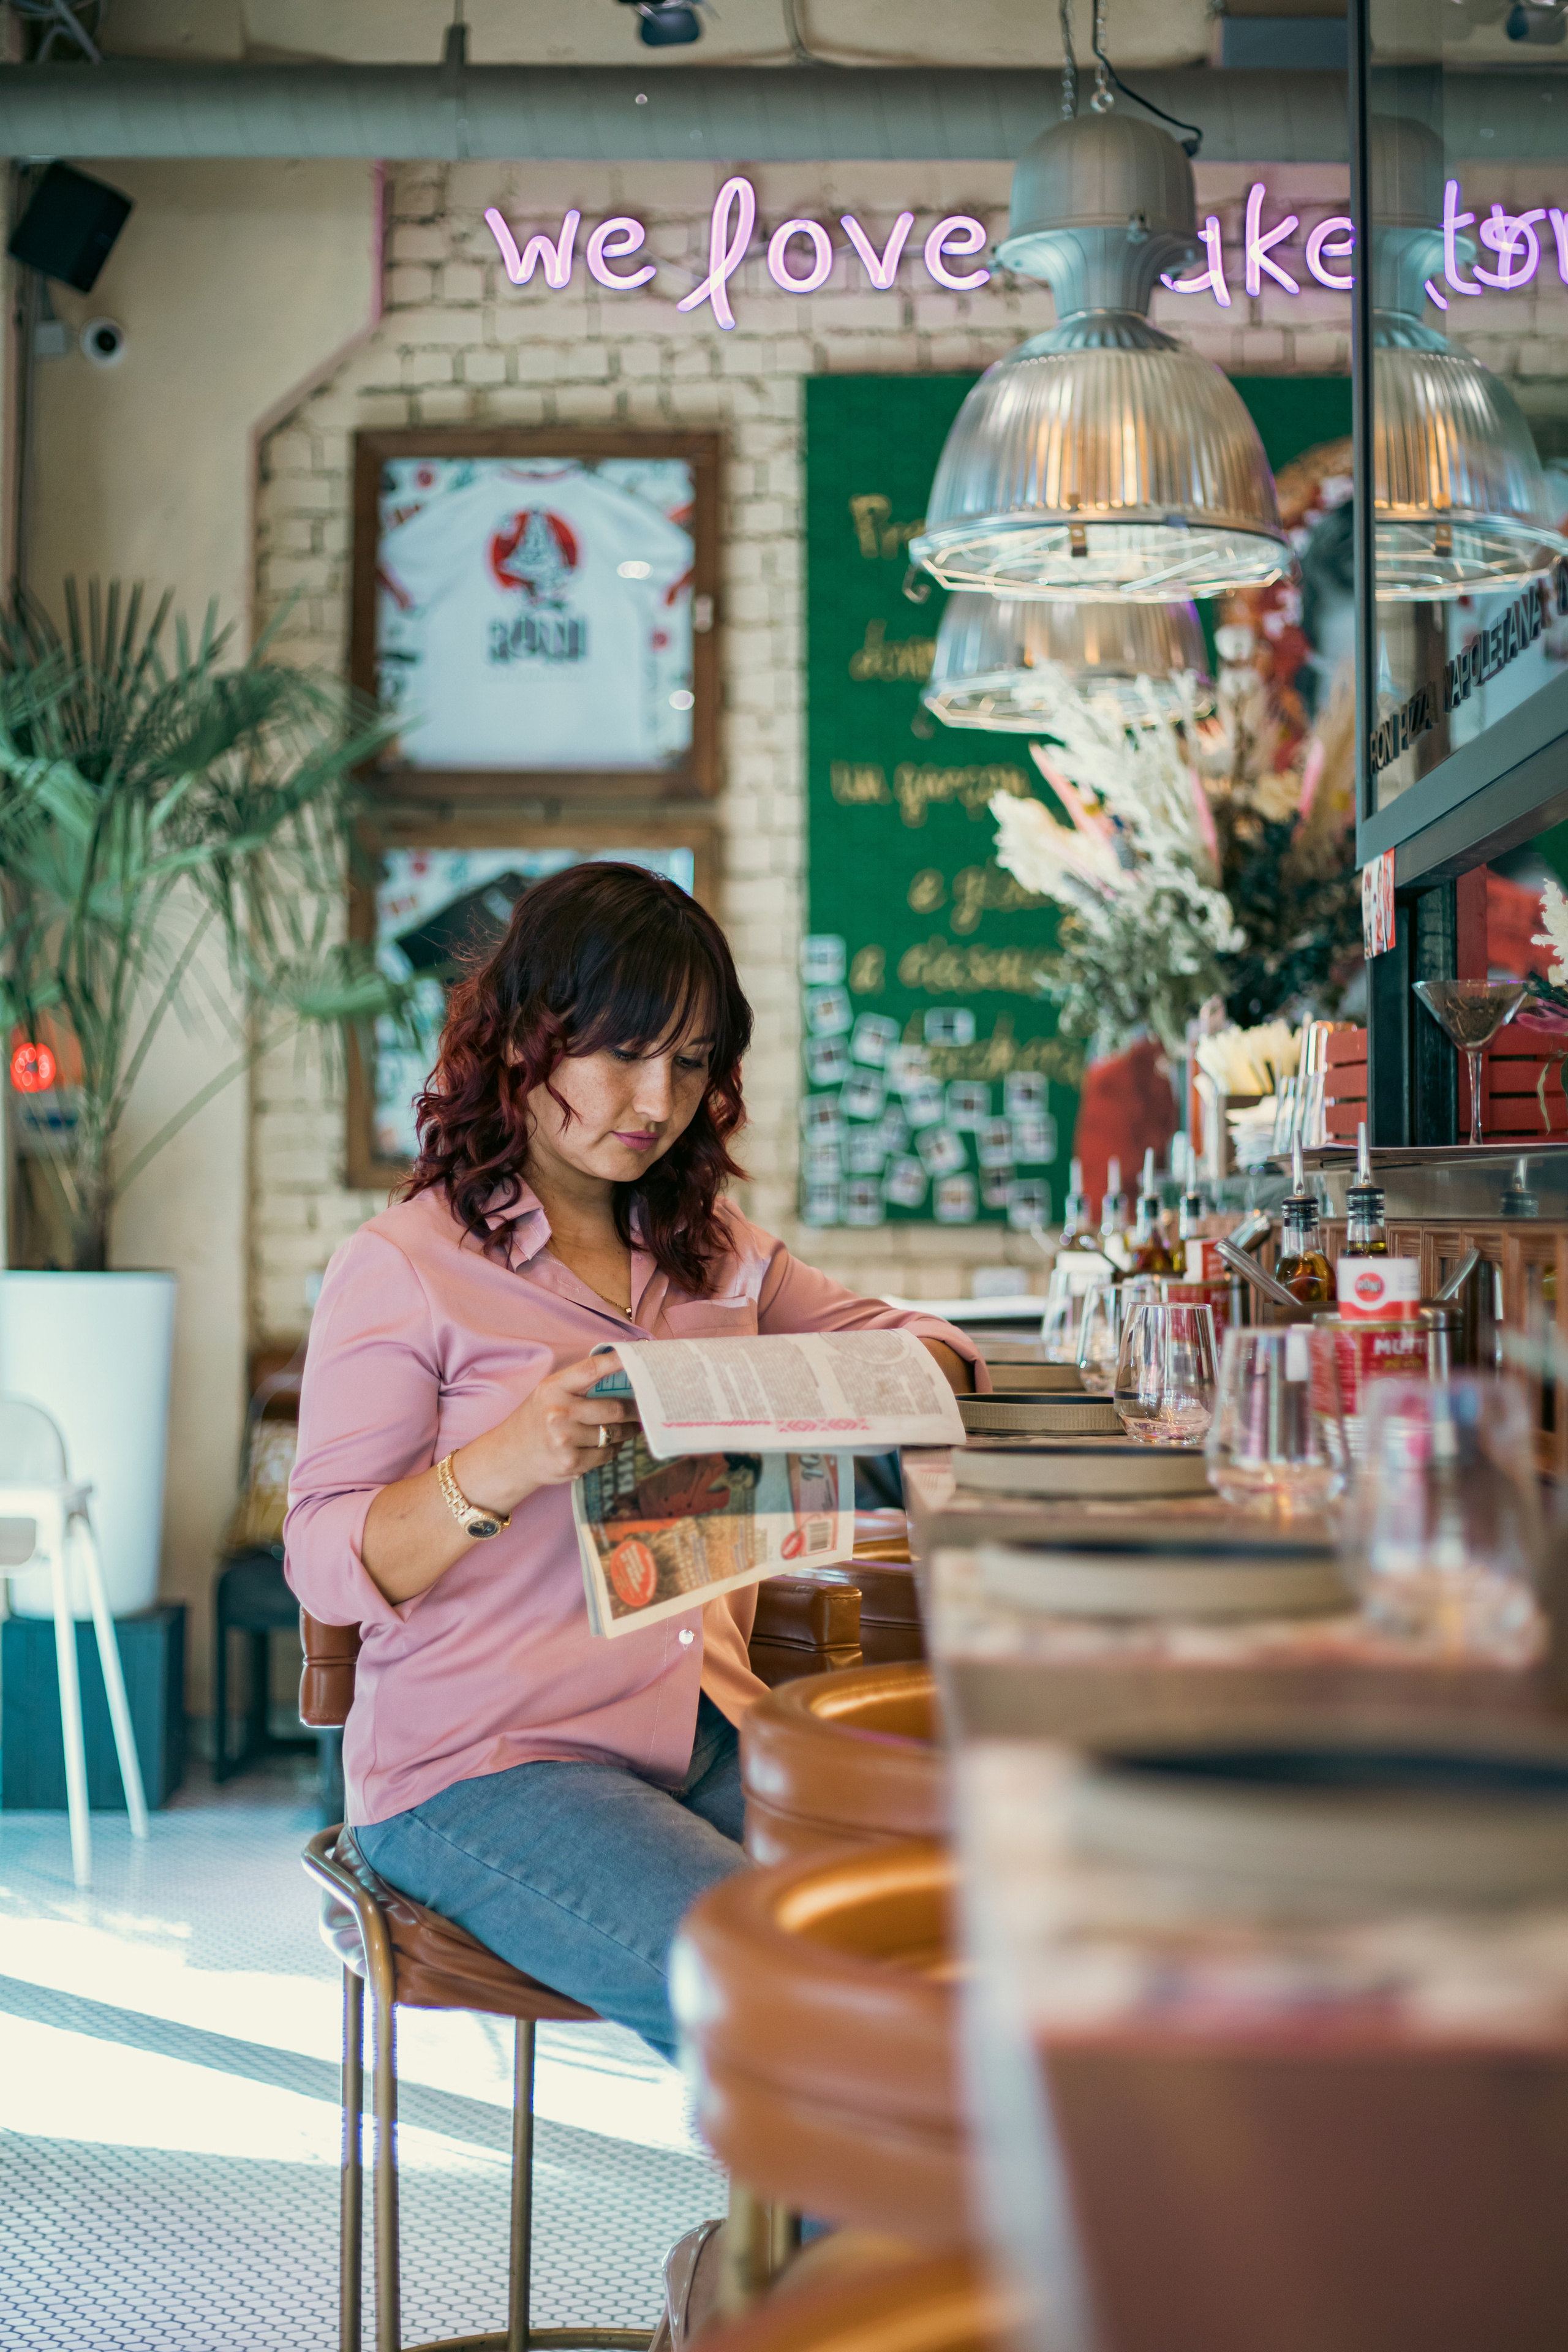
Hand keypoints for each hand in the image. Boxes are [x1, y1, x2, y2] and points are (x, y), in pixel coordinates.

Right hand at [461, 1351, 638, 1510]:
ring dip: (625, 1432)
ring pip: (614, 1434)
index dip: (617, 1362)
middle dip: (634, 1410)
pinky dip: (611, 1450)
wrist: (508, 1457)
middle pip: (614, 1409)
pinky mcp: (571, 1463)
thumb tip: (623, 1376)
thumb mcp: (548, 1394)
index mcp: (553, 1388)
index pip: (591, 1370)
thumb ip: (579, 1385)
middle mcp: (558, 1412)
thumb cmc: (535, 1420)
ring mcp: (564, 1440)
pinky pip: (607, 1454)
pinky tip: (603, 1446)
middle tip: (644, 1409)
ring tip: (626, 1429)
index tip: (639, 1355)